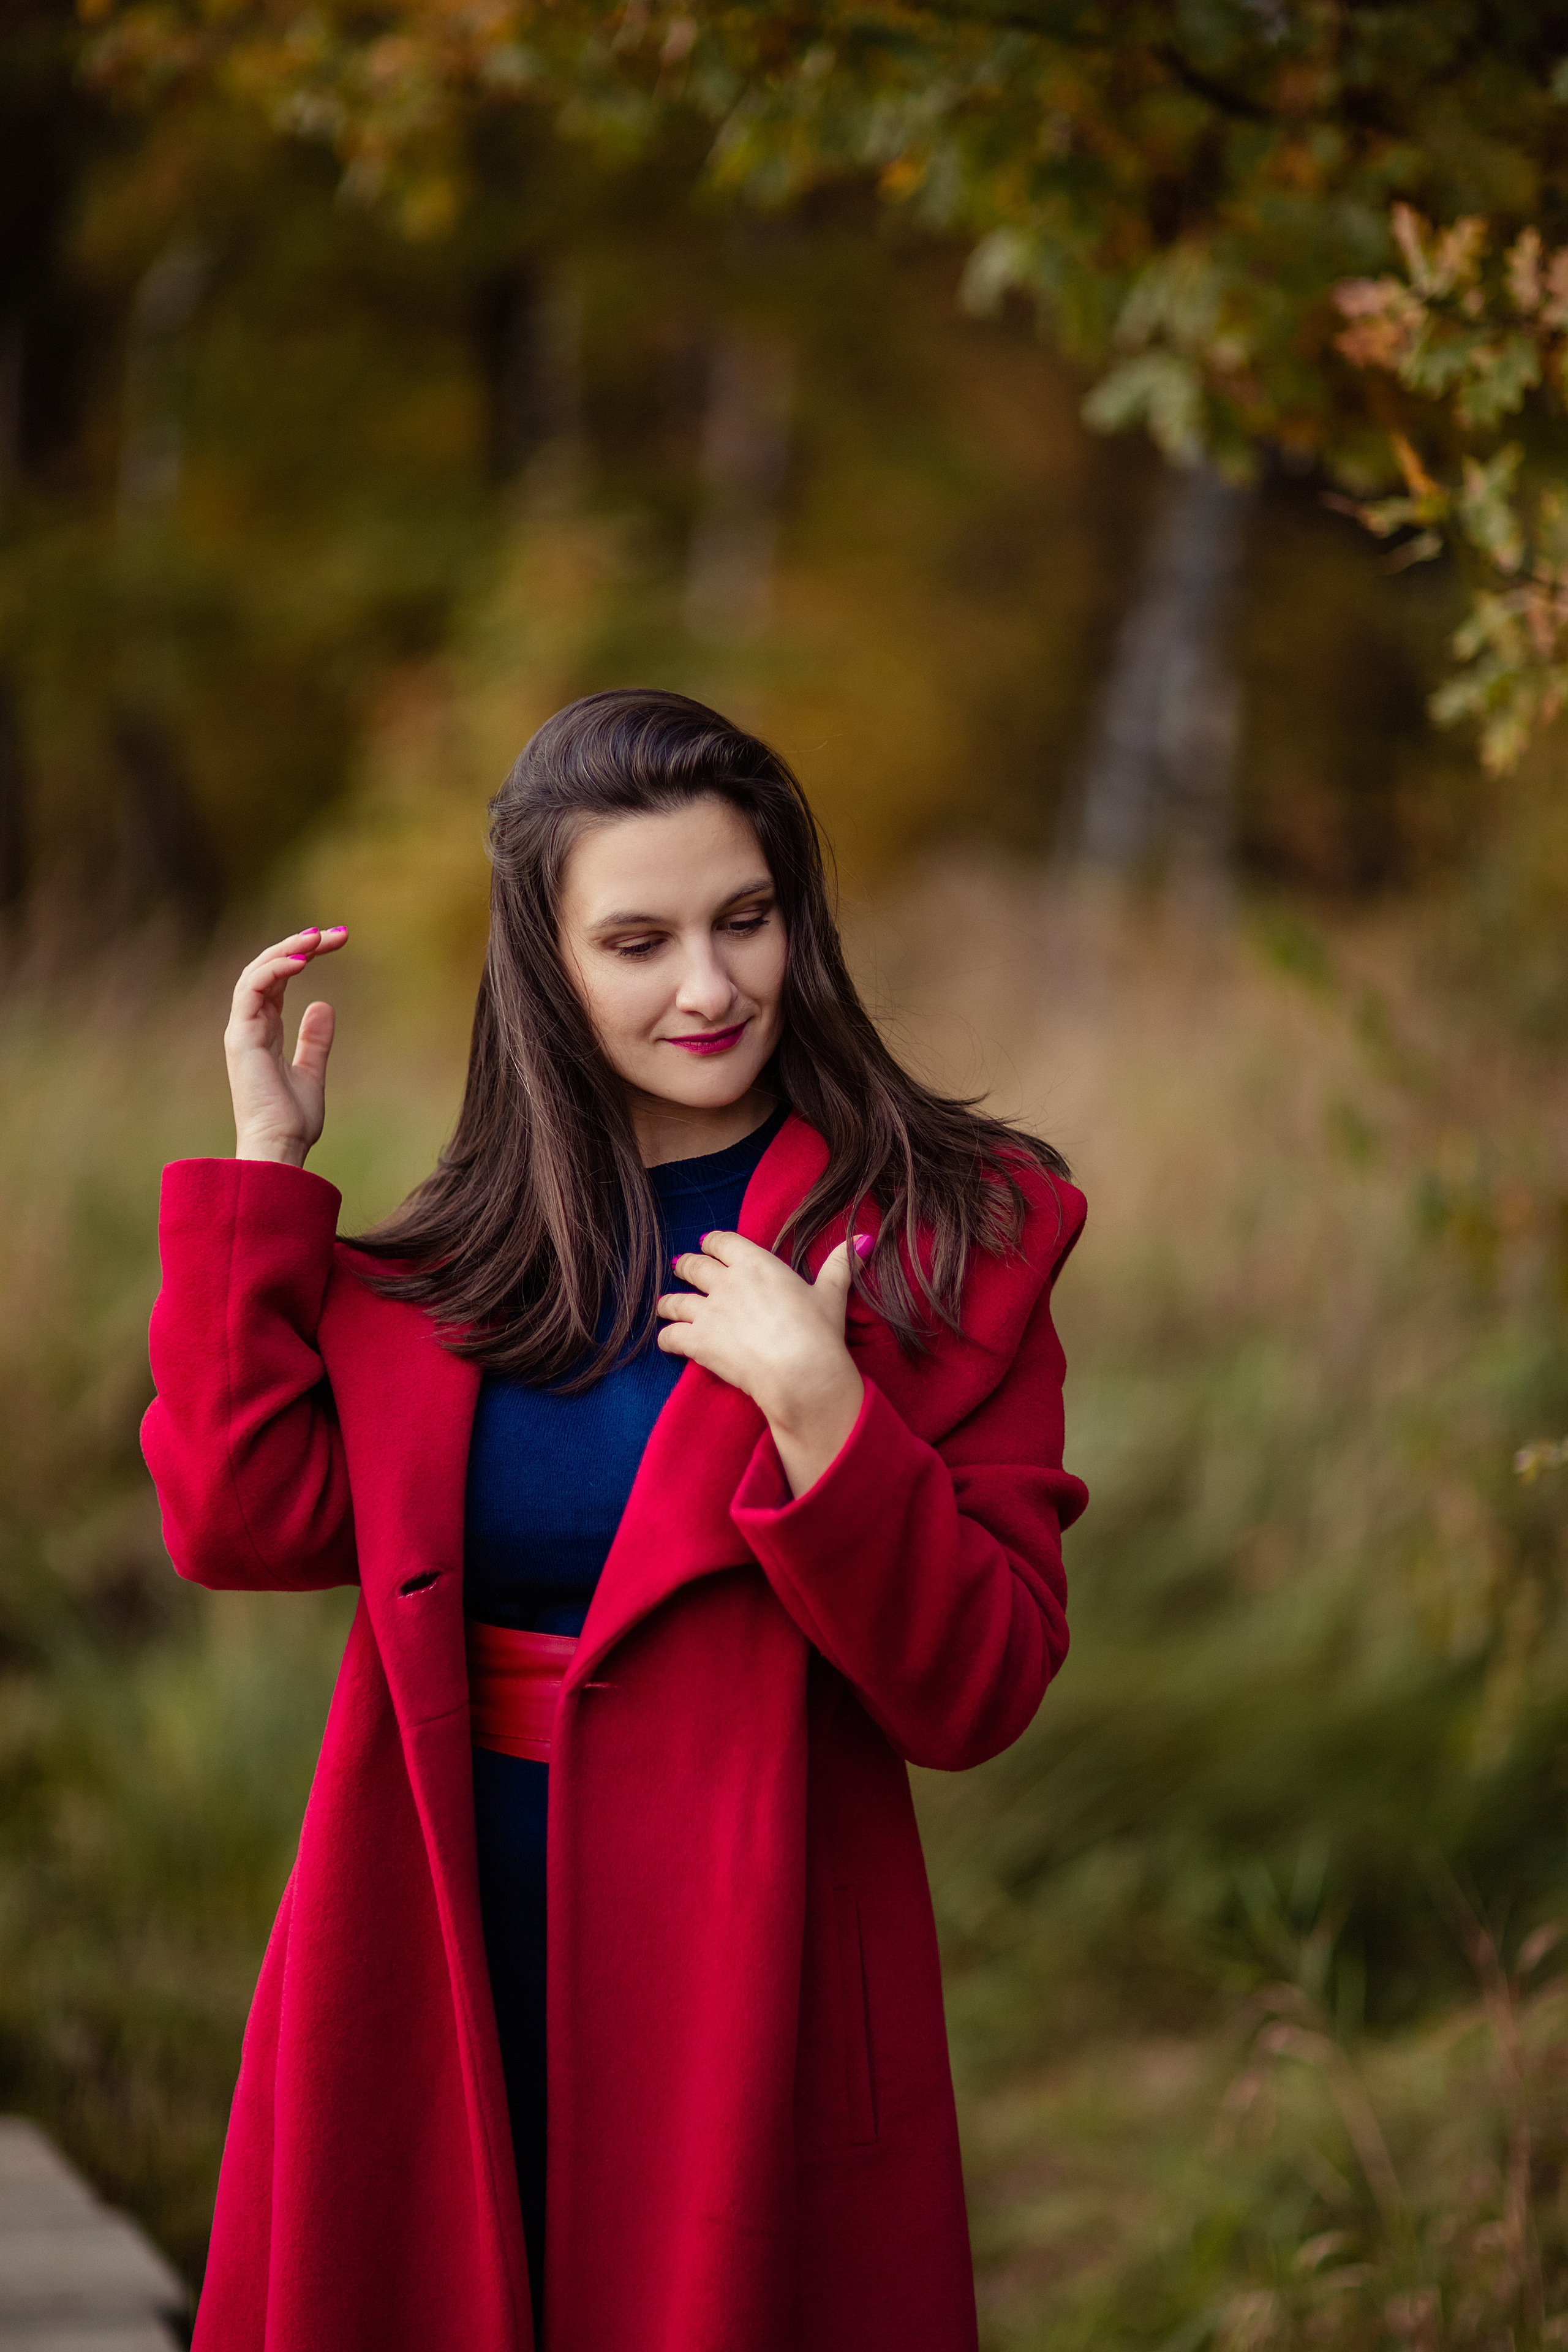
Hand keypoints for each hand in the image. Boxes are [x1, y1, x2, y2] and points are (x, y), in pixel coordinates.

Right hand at [224, 926, 348, 1166]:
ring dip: (287, 950)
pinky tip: (303, 960)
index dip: (301, 956)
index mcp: (263, 1031)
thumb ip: (314, 1040)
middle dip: (298, 945)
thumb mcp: (311, 1073)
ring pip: (256, 972)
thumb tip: (323, 1006)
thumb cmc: (291, 1121)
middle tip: (335, 934)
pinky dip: (275, 969)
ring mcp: (242, 1030)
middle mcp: (248, 1026)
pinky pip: (252, 989)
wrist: (278, 1147)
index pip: (276, 980)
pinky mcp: (241, 1036)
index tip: (334, 942)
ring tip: (319, 939)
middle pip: (267, 969)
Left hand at [658, 1231, 868, 1497]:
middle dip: (686, 1266)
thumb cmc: (817, 1331)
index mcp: (756, 1264)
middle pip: (694, 1266)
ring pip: (675, 1300)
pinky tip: (667, 1340)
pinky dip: (666, 1338)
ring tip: (665, 1305)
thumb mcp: (831, 1294)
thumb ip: (841, 1264)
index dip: (712, 1243)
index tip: (707, 1245)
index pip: (723, 1242)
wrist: (800, 1372)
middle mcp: (726, 1282)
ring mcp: (709, 1311)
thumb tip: (863, 1239)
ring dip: (668, 1302)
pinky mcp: (698, 1341)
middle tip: (681, 1267)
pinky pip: (670, 1335)